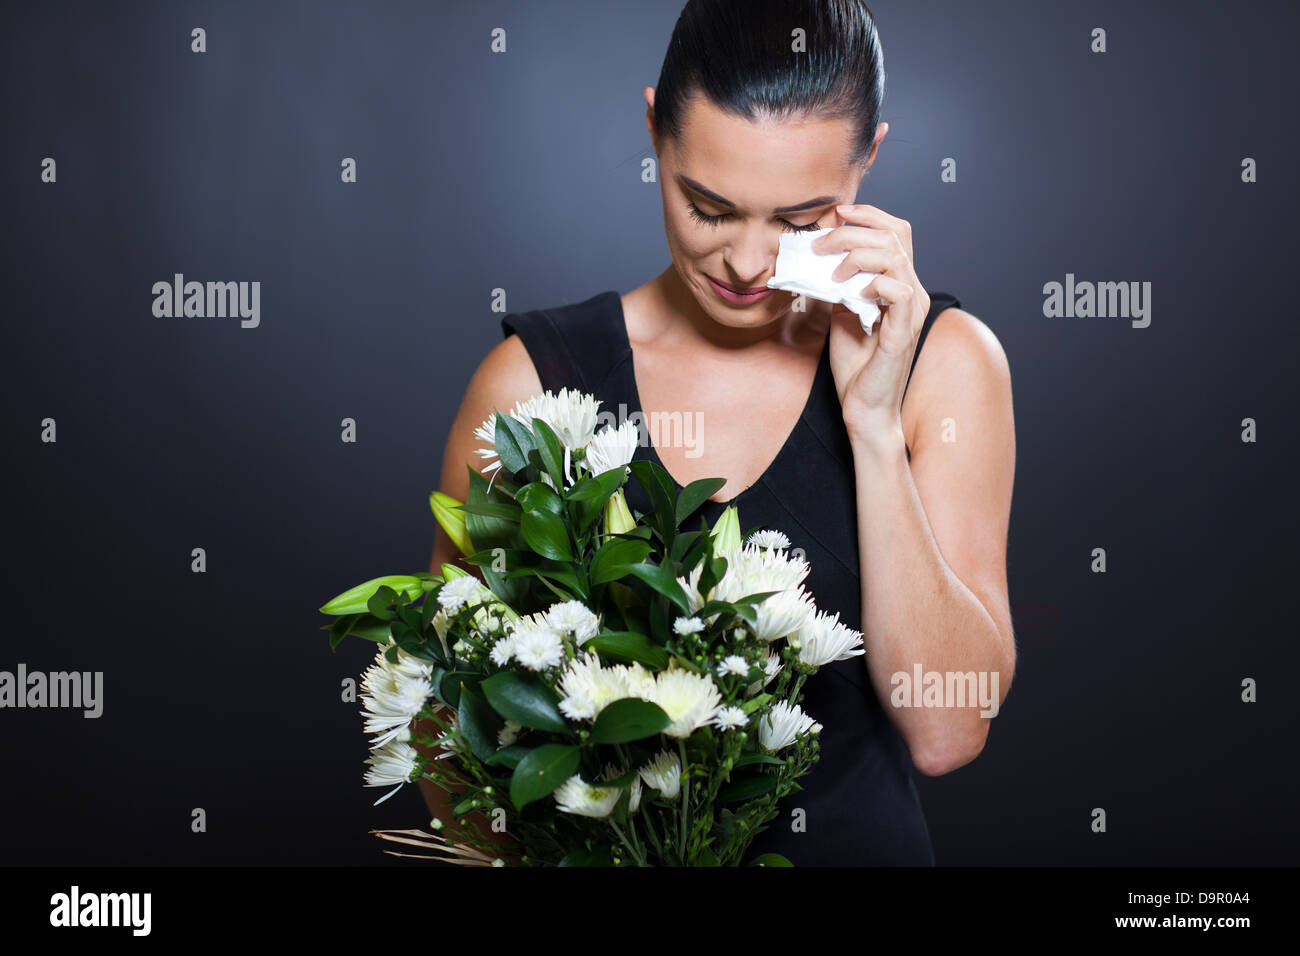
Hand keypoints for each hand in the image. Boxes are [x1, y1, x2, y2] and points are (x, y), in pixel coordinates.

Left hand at [813, 203, 930, 442]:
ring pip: (895, 256)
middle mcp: (912, 292)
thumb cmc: (855, 366)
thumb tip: (817, 258)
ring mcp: (910, 311)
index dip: (869, 215)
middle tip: (821, 242)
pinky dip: (871, 282)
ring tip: (832, 269)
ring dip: (857, 253)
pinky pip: (897, 290)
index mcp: (900, 285)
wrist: (863, 408)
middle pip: (895, 235)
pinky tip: (849, 292)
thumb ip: (838, 284)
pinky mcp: (902, 331)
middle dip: (853, 230)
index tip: (837, 213)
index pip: (897, 232)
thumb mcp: (841, 313)